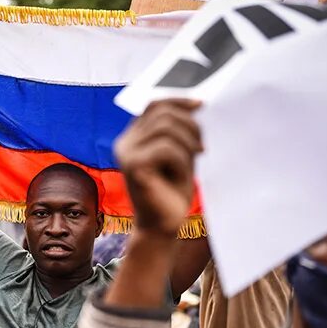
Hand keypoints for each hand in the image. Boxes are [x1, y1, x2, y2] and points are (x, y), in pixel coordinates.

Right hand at [114, 100, 201, 237]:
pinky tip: (182, 177)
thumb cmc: (171, 193)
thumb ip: (180, 132)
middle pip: (162, 113)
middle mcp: (124, 143)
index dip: (177, 100)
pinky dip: (182, 162)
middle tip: (202, 149)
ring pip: (166, 128)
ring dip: (187, 145)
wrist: (162, 227)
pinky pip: (167, 148)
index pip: (153, 105)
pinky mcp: (133, 166)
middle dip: (190, 126)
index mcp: (132, 137)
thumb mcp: (179, 155)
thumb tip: (195, 105)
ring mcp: (126, 154)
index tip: (201, 105)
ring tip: (192, 165)